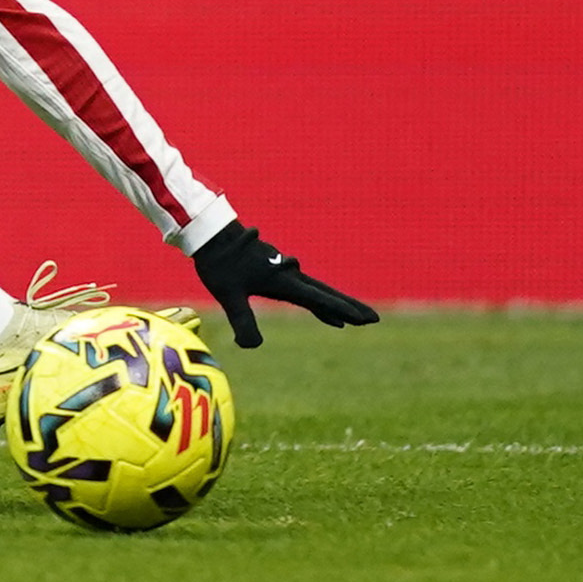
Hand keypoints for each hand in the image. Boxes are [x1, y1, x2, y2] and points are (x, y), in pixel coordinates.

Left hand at [192, 222, 379, 348]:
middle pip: (325, 293)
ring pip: (316, 289)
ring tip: (352, 318)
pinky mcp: (274, 269)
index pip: (318, 300)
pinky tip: (319, 307)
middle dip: (349, 307)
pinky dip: (318, 299)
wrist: (209, 234)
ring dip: (336, 303)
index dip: (342, 310)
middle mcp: (288, 274)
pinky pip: (304, 287)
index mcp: (283, 281)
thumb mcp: (229, 296)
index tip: (365, 319)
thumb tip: (252, 347)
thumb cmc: (219, 263)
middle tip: (374, 319)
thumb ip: (242, 321)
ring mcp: (283, 270)